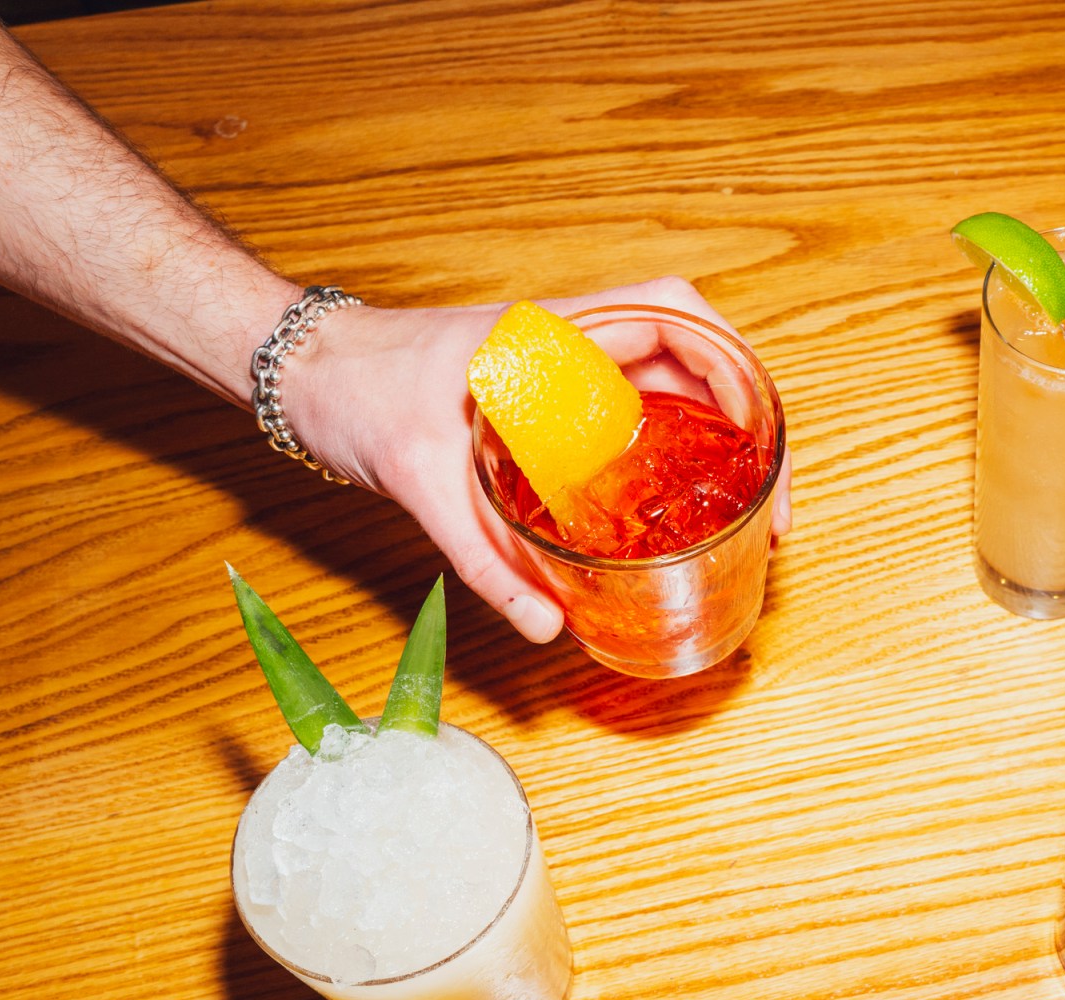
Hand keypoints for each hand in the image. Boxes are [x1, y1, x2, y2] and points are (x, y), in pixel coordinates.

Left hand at [279, 277, 791, 641]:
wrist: (299, 372)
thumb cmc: (352, 392)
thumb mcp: (420, 479)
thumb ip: (484, 558)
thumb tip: (546, 622)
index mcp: (551, 336)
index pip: (674, 312)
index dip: (735, 364)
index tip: (760, 433)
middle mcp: (567, 345)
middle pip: (693, 360)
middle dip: (745, 422)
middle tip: (765, 503)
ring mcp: (559, 373)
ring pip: (667, 389)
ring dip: (713, 438)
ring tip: (739, 509)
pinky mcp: (543, 402)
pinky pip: (627, 414)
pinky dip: (666, 452)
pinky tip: (669, 508)